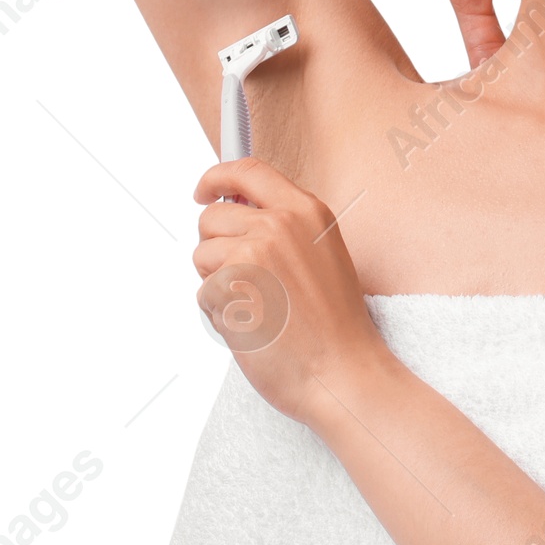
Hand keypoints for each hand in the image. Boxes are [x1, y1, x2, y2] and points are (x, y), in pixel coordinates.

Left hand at [193, 157, 390, 427]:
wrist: (342, 373)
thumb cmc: (334, 326)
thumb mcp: (322, 254)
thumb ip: (284, 226)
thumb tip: (237, 210)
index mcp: (306, 211)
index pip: (248, 171)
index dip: (217, 177)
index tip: (203, 190)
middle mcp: (278, 224)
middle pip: (212, 217)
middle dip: (216, 247)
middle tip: (245, 281)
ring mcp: (253, 253)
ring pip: (202, 256)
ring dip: (218, 285)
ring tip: (258, 308)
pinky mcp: (231, 287)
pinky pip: (203, 294)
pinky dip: (220, 315)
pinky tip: (254, 327)